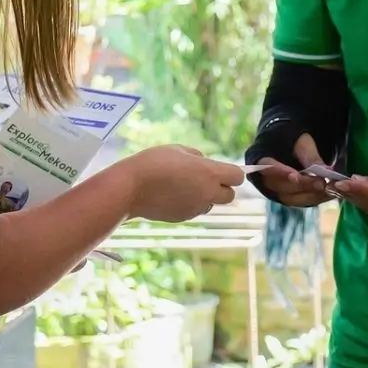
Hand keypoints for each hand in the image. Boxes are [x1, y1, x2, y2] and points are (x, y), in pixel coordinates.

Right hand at [117, 145, 243, 222]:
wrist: (130, 188)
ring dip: (204, 196)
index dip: (232, 172)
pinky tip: (171, 195)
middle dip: (221, 187)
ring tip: (182, 185)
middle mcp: (207, 193)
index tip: (221, 169)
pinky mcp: (183, 217)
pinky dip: (188, 204)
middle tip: (203, 178)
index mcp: (209, 173)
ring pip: (210, 204)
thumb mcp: (177, 149)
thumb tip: (204, 163)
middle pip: (229, 195)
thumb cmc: (152, 162)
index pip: (238, 177)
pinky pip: (194, 210)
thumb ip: (197, 157)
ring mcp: (195, 208)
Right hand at [250, 133, 333, 207]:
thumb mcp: (302, 143)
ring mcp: (275, 192)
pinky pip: (300, 202)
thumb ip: (310, 156)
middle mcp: (264, 180)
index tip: (296, 176)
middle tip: (322, 183)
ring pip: (292, 198)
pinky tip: (329, 194)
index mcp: (260, 159)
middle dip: (303, 185)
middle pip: (281, 187)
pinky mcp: (288, 199)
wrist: (290, 147)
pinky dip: (316, 198)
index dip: (280, 172)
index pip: (266, 167)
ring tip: (330, 189)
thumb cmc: (293, 141)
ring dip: (312, 195)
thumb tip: (325, 170)